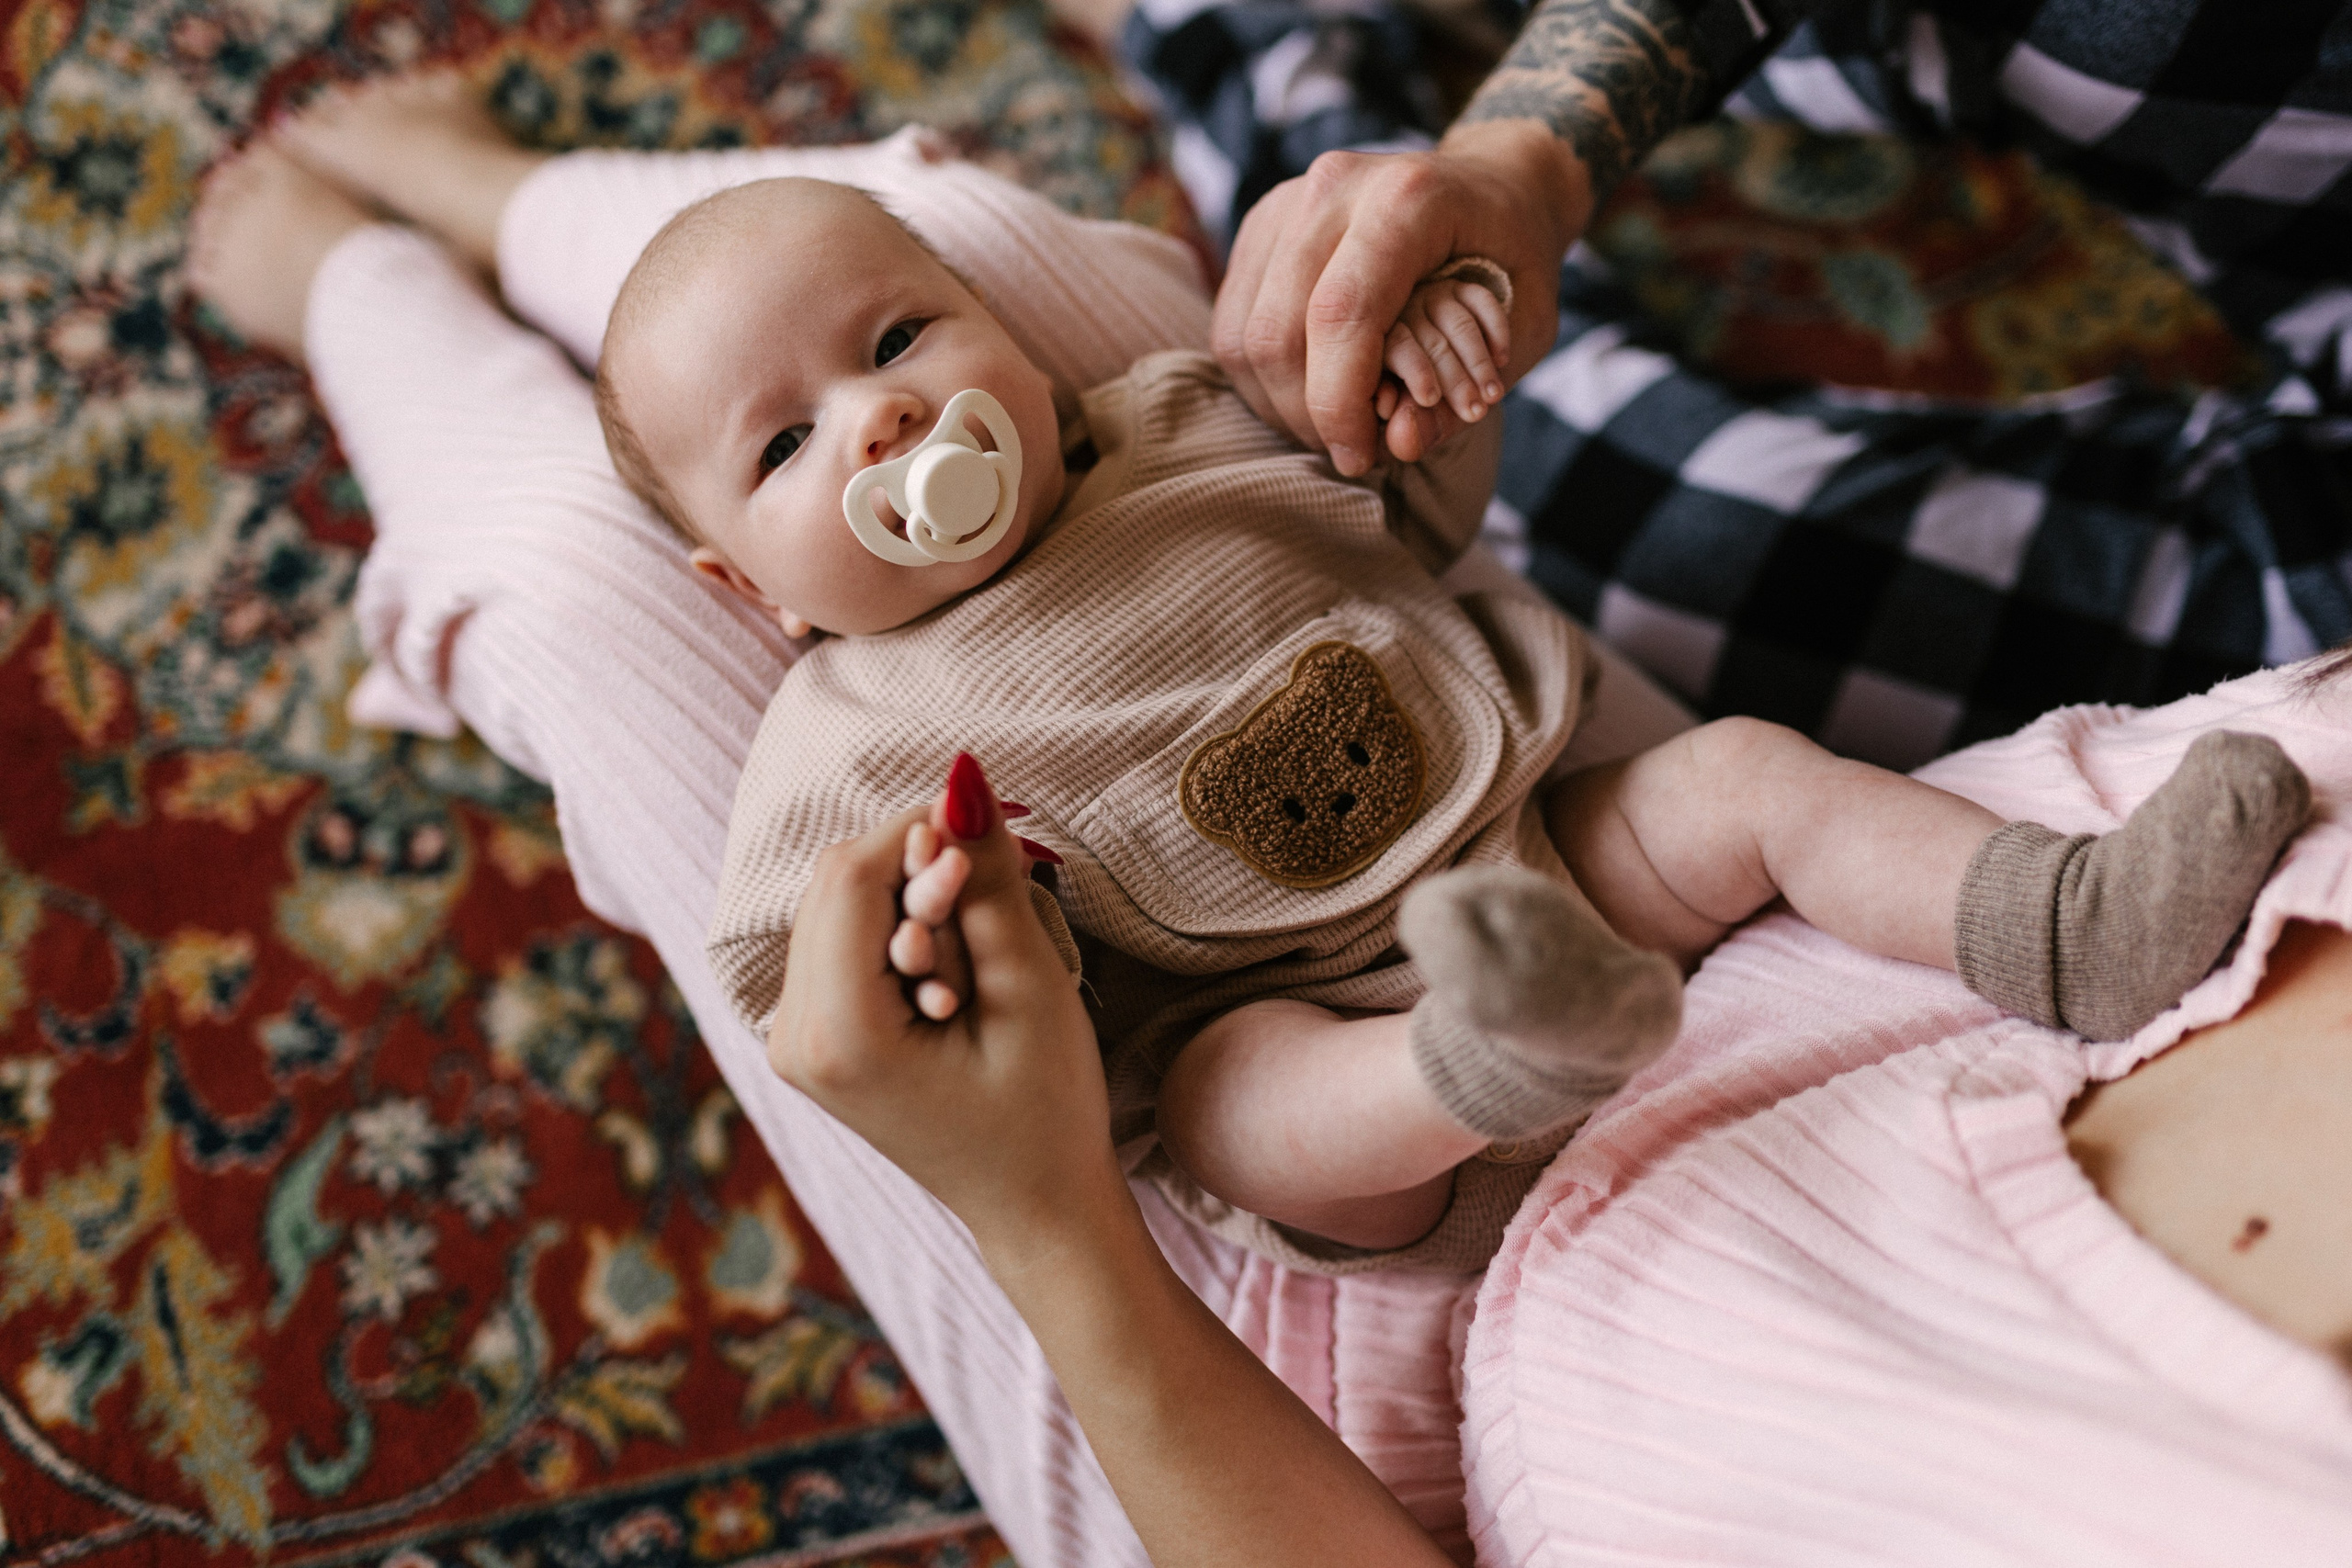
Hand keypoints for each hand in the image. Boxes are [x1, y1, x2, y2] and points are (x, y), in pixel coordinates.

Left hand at [768, 754, 1113, 1247]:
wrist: (1033, 1207)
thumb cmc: (1046, 1113)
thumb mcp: (1030, 989)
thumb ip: (989, 881)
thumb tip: (964, 778)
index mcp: (839, 1037)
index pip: (853, 877)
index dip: (919, 835)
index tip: (989, 837)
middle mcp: (794, 1037)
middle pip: (836, 883)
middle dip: (914, 867)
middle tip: (988, 896)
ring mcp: (794, 1040)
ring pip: (838, 904)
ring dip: (908, 899)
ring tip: (972, 961)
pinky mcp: (813, 1038)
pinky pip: (842, 941)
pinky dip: (896, 929)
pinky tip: (948, 976)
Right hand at [1211, 119, 1587, 474]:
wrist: (1491, 181)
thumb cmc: (1516, 256)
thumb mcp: (1526, 327)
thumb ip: (1465, 392)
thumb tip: (1400, 446)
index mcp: (1407, 197)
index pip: (1340, 316)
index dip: (1340, 404)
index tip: (1362, 458)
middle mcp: (1334, 186)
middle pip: (1277, 331)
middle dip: (1308, 414)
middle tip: (1352, 449)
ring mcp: (1288, 200)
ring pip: (1242, 334)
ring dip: (1278, 403)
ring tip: (1333, 425)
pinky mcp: (1261, 224)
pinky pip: (1233, 322)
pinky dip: (1263, 378)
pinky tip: (1310, 392)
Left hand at [1374, 275, 1509, 448]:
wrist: (1437, 378)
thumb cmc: (1416, 404)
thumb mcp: (1410, 422)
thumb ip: (1407, 430)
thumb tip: (1403, 443)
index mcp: (1378, 340)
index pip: (1395, 347)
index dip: (1414, 372)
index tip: (1430, 399)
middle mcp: (1402, 311)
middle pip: (1431, 341)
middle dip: (1455, 381)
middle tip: (1475, 413)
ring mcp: (1434, 295)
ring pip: (1459, 325)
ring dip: (1479, 363)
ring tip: (1492, 397)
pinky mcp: (1464, 287)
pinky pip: (1482, 301)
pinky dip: (1495, 330)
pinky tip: (1502, 360)